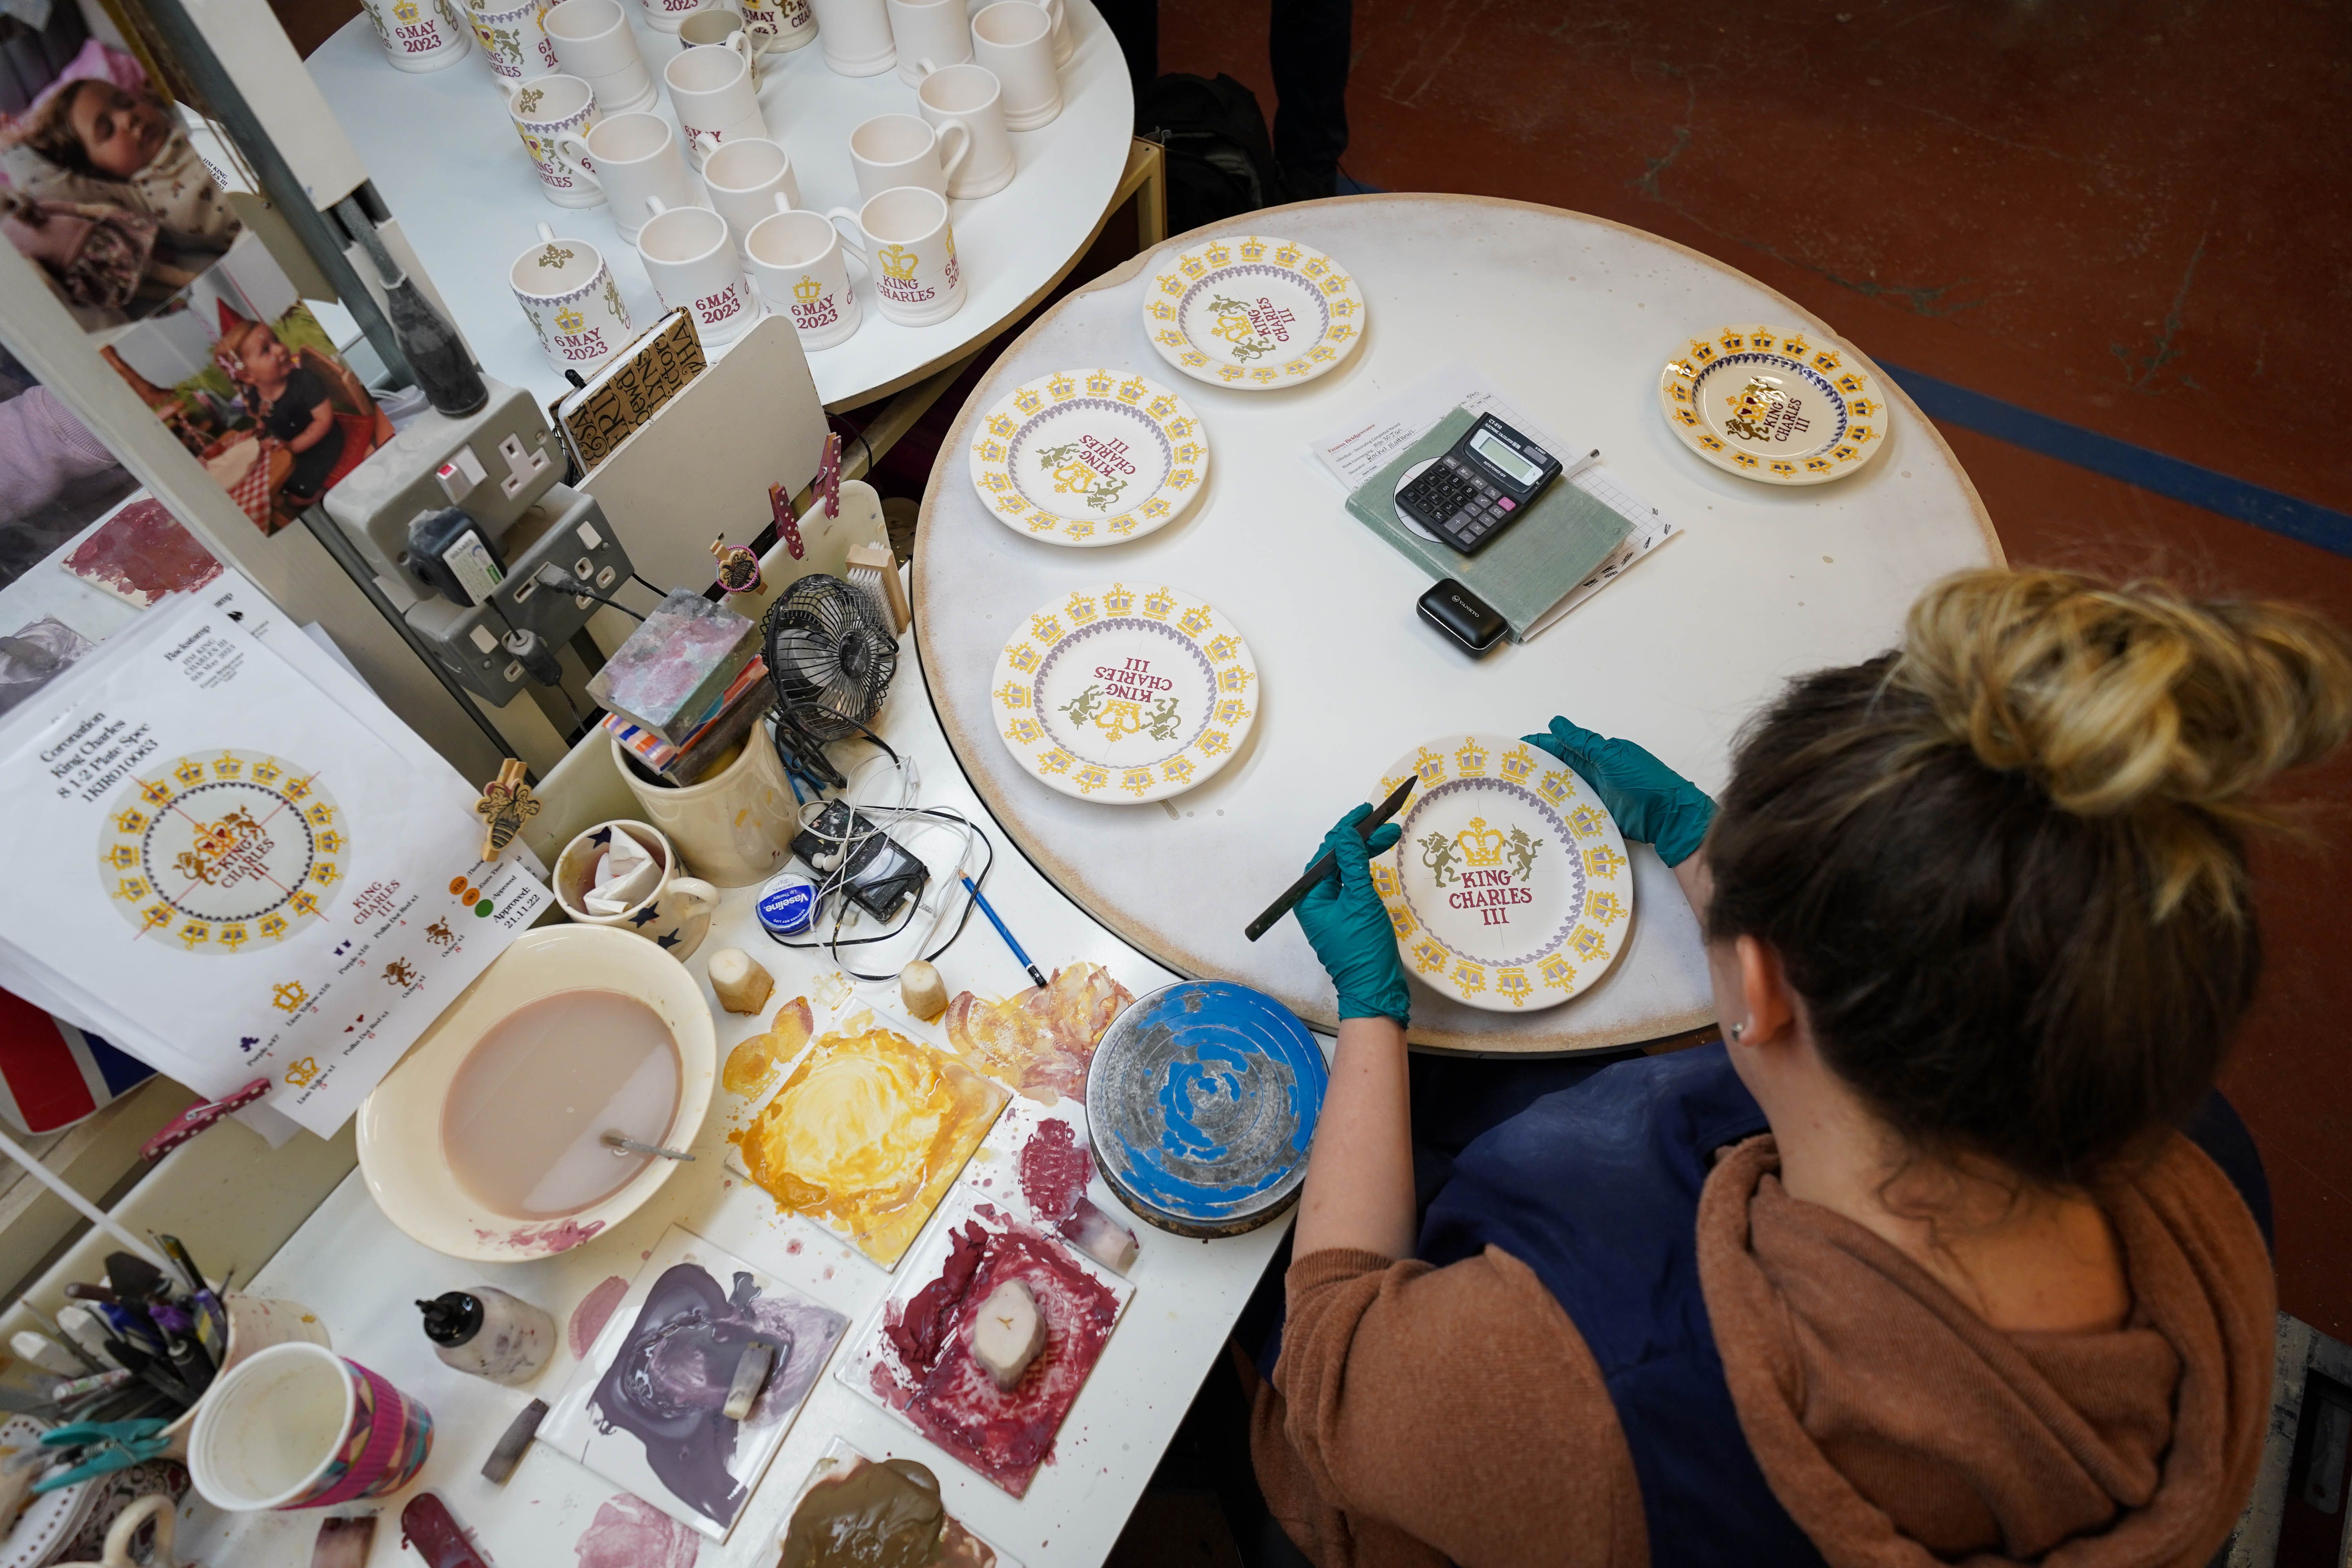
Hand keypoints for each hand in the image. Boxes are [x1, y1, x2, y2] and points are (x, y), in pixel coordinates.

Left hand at [1294, 804, 1409, 1024]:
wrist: (1375, 989)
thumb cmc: (1364, 950)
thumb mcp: (1360, 901)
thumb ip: (1354, 865)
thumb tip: (1347, 834)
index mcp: (1310, 897)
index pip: (1327, 852)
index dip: (1347, 829)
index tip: (1366, 811)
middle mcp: (1317, 902)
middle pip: (1337, 860)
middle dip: (1362, 840)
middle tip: (1387, 824)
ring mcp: (1332, 910)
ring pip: (1347, 871)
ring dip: (1367, 853)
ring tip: (1391, 836)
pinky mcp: (1347, 918)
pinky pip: (1354, 886)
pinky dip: (1367, 871)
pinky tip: (1380, 859)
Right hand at [1524, 717, 1715, 866]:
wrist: (1670, 817)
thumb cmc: (1646, 782)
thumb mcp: (1612, 756)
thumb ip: (1583, 742)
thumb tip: (1556, 723)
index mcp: (1597, 754)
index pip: (1561, 746)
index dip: (1538, 746)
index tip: (1514, 748)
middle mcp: (1593, 774)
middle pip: (1557, 770)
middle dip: (1534, 770)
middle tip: (1507, 775)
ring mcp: (1594, 796)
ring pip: (1561, 791)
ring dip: (1542, 792)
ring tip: (1516, 795)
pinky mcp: (1596, 816)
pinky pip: (1571, 812)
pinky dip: (1557, 811)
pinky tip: (1539, 815)